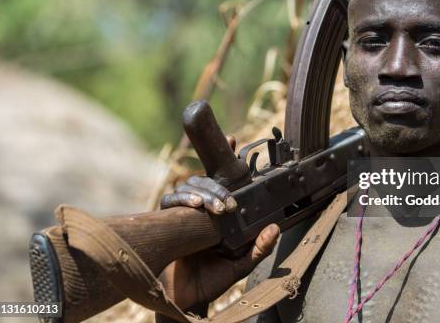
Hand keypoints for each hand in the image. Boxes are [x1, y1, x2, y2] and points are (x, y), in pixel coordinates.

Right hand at [159, 136, 279, 309]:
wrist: (184, 301)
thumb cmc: (210, 281)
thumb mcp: (239, 265)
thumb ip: (258, 248)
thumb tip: (274, 228)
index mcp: (217, 214)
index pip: (221, 181)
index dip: (224, 158)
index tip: (232, 139)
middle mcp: (199, 209)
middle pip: (205, 180)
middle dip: (218, 187)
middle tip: (229, 204)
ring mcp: (182, 214)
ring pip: (189, 186)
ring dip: (204, 193)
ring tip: (215, 208)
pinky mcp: (165, 221)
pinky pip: (170, 201)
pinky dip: (182, 198)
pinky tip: (194, 204)